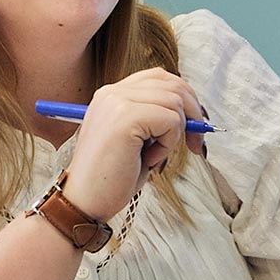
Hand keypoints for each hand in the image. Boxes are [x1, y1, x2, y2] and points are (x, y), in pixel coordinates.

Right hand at [60, 70, 207, 217]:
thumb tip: (194, 112)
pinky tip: (149, 159)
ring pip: (175, 101)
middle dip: (193, 113)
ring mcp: (116, 102)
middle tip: (195, 143)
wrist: (84, 202)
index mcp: (111, 95)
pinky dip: (168, 144)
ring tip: (155, 156)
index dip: (184, 98)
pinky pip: (170, 120)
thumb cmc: (111, 178)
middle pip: (172, 84)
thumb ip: (156, 117)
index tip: (193, 125)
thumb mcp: (136, 139)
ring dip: (176, 134)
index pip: (159, 77)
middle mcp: (111, 93)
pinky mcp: (125, 117)